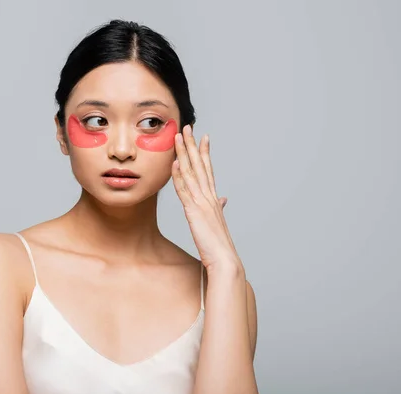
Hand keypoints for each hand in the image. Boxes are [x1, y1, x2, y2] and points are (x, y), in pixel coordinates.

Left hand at [171, 125, 241, 273]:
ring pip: (191, 173)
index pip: (208, 170)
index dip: (205, 153)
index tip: (203, 137)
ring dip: (185, 153)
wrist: (225, 260)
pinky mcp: (194, 212)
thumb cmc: (220, 246)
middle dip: (194, 145)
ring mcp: (202, 203)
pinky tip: (175, 162)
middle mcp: (209, 197)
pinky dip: (179, 175)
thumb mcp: (219, 223)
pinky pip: (184, 190)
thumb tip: (224, 199)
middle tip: (188, 127)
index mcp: (214, 200)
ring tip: (179, 137)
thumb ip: (219, 208)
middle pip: (200, 166)